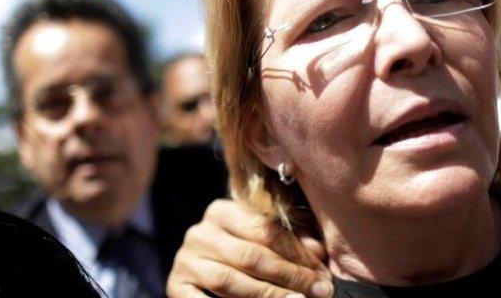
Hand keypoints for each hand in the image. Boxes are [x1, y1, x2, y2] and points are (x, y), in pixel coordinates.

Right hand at [166, 199, 332, 297]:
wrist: (201, 279)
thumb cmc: (240, 258)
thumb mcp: (262, 244)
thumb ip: (289, 244)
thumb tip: (318, 251)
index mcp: (220, 211)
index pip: (265, 231)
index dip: (298, 253)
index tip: (324, 273)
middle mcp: (199, 233)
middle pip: (252, 256)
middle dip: (291, 276)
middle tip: (321, 291)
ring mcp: (185, 261)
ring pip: (231, 280)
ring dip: (270, 295)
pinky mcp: (175, 288)